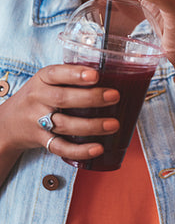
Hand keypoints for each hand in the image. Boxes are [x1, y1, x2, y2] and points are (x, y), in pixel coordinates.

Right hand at [0, 65, 119, 158]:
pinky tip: (97, 148)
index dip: (76, 74)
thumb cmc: (39, 96)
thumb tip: (111, 73)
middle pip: (63, 99)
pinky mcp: (41, 141)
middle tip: (114, 96)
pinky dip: (80, 150)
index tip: (95, 75)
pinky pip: (61, 147)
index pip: (57, 74)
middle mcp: (38, 99)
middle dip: (91, 98)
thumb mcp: (47, 80)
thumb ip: (70, 76)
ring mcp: (38, 121)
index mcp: (42, 79)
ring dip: (91, 126)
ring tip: (113, 124)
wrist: (8, 122)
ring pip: (65, 125)